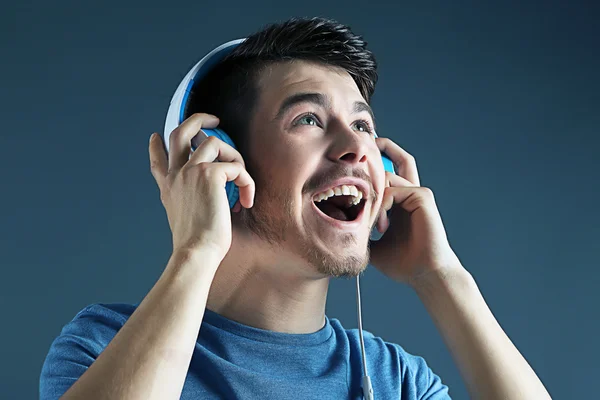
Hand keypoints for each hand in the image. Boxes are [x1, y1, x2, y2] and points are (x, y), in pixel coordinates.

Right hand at [148, 113, 254, 261]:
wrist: (196, 252)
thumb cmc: (197, 244)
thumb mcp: (184, 218)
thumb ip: (189, 201)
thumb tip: (209, 195)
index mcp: (169, 187)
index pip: (158, 160)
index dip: (157, 146)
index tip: (156, 137)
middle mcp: (176, 175)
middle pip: (180, 132)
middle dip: (198, 119)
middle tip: (215, 119)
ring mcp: (190, 171)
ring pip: (214, 141)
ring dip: (234, 156)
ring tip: (242, 178)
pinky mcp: (210, 174)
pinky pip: (236, 167)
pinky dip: (247, 183)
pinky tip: (246, 201)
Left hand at [369, 137, 462, 286]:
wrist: (423, 274)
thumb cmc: (402, 263)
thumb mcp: (373, 244)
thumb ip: (361, 229)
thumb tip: (338, 226)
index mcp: (401, 202)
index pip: (388, 174)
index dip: (373, 167)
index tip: (354, 167)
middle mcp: (410, 193)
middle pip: (400, 159)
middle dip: (383, 147)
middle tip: (365, 142)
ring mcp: (417, 193)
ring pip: (387, 177)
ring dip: (372, 197)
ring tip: (371, 224)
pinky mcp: (422, 197)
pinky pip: (393, 190)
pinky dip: (382, 205)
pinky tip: (382, 225)